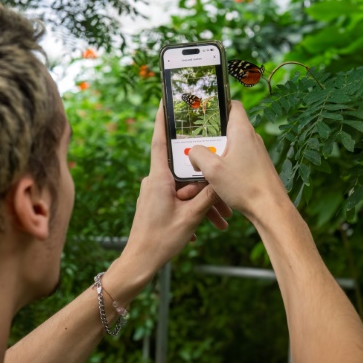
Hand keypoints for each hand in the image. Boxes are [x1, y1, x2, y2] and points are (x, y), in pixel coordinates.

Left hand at [122, 102, 229, 270]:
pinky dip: (193, 211)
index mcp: (159, 178)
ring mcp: (155, 193)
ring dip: (202, 204)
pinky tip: (203, 228)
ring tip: (220, 222)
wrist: (140, 263)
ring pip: (185, 190)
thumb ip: (207, 196)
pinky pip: (179, 200)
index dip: (163, 119)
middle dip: (205, 184)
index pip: (160, 141)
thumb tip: (219, 180)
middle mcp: (154, 181)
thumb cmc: (161, 240)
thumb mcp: (190, 218)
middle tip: (223, 194)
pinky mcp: (157, 204)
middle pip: (185, 172)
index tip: (165, 99)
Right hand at [188, 101, 290, 220]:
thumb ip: (198, 154)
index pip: (232, 104)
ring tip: (201, 167)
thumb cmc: (244, 186)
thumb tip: (195, 153)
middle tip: (194, 144)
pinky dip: (225, 167)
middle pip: (227, 128)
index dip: (218, 104)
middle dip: (209, 137)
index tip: (203, 111)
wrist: (270, 209)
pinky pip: (237, 161)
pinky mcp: (257, 167)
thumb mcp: (212, 169)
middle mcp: (251, 138)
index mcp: (242, 131)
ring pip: (230, 147)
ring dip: (216, 155)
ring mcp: (255, 153)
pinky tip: (215, 180)